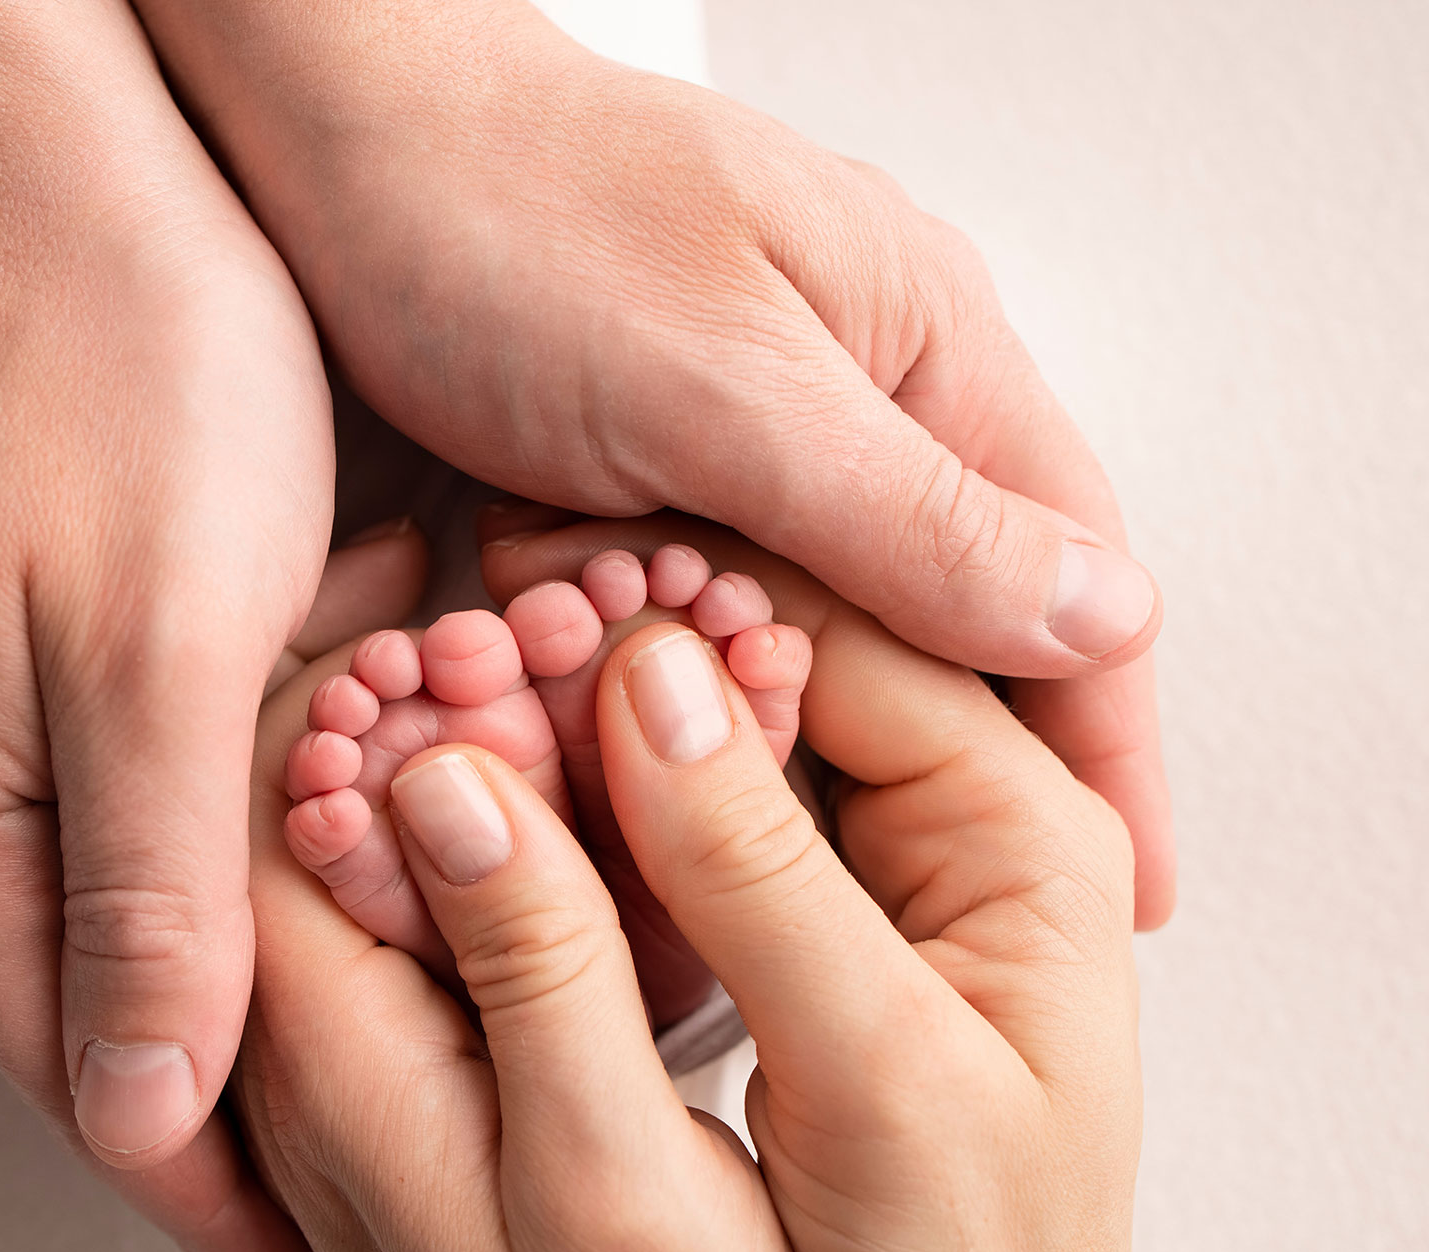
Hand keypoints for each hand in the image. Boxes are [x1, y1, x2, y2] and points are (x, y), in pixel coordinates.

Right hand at [0, 0, 393, 1251]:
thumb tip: (134, 1111)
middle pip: (122, 1016)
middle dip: (253, 1117)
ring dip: (287, 991)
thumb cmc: (111, 372)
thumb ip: (147, 890)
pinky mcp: (99, 650)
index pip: (87, 1076)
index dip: (209, 1193)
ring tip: (411, 1073)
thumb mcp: (149, 650)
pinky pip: (200, 810)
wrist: (80, 165)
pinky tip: (387, 885)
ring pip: (174, 917)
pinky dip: (295, 863)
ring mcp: (32, 719)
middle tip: (390, 1196)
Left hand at [131, 0, 1173, 925]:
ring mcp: (742, 437)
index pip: (1070, 571)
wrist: (321, 141)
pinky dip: (682, 690)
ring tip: (778, 852)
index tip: (1131, 892)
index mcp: (924, 352)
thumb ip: (904, 511)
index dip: (1105, 739)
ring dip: (787, 732)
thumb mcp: (721, 380)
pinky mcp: (641, 470)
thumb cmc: (506, 213)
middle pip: (947, 620)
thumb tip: (1105, 618)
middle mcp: (852, 399)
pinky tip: (664, 760)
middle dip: (935, 757)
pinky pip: (703, 614)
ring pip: (815, 634)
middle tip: (937, 909)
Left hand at [241, 653, 862, 1251]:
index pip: (265, 845)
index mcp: (346, 1105)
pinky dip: (485, 845)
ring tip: (533, 653)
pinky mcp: (464, 1125)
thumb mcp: (616, 1179)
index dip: (339, 706)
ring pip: (371, 892)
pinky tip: (567, 783)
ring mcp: (392, 1115)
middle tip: (493, 598)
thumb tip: (447, 783)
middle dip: (395, 716)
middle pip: (307, 857)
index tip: (431, 598)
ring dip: (441, 770)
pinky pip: (428, 949)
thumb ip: (533, 970)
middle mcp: (330, 1108)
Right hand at [487, 519, 1167, 1251]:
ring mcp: (867, 877)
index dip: (692, 593)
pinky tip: (517, 781)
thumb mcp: (880, 1071)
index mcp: (1020, 827)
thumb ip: (764, 873)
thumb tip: (650, 679)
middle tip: (488, 619)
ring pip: (723, 737)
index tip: (546, 571)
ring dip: (607, 714)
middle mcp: (949, 828)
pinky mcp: (797, 931)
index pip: (851, 631)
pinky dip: (605, 797)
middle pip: (782, 665)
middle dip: (636, 639)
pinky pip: (692, 823)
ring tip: (479, 681)